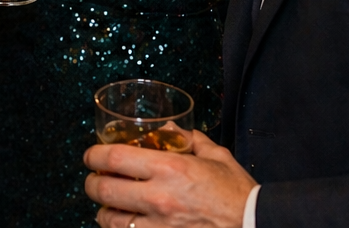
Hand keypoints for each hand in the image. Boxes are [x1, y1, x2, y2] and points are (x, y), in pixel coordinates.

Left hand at [84, 129, 255, 227]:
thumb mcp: (216, 156)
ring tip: (107, 206)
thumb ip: (189, 139)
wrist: (257, 226)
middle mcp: (159, 198)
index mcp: (170, 168)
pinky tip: (126, 223)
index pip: (113, 157)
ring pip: (110, 220)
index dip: (93, 155)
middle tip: (94, 180)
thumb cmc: (238, 193)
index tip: (91, 156)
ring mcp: (159, 226)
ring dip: (103, 211)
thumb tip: (168, 130)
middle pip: (102, 189)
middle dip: (91, 183)